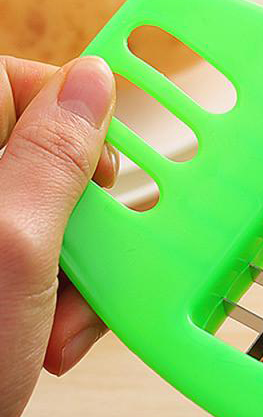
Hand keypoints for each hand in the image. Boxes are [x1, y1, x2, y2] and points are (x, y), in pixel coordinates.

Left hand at [0, 56, 115, 416]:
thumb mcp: (16, 246)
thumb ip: (52, 154)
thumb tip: (92, 81)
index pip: (13, 83)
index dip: (66, 116)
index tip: (94, 172)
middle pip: (46, 159)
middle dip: (83, 223)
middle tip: (77, 267)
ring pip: (59, 217)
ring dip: (82, 273)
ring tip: (58, 325)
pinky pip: (53, 258)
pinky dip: (68, 296)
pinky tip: (53, 335)